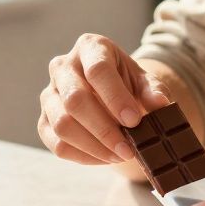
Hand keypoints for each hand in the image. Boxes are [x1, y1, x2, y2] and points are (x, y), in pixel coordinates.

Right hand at [38, 33, 171, 164]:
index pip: (97, 70)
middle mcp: (63, 67)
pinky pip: (57, 144)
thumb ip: (154, 90)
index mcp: (90, 48)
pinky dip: (84, 156)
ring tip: (120, 155)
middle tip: (128, 149)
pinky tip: (105, 157)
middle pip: (75, 99)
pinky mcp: (44, 121)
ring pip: (62, 125)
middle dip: (104, 129)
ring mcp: (49, 94)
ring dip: (94, 146)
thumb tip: (160, 103)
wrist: (108, 92)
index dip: (115, 97)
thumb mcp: (144, 80)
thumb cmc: (126, 83)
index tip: (134, 121)